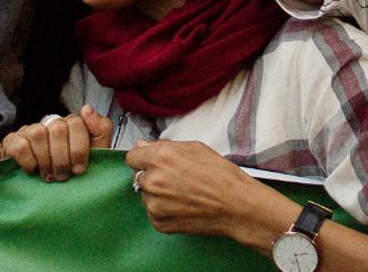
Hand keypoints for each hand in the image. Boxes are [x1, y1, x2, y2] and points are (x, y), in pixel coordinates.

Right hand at [1, 107, 111, 181]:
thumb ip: (101, 130)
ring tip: (49, 176)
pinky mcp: (12, 141)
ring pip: (38, 133)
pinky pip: (20, 145)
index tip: (79, 170)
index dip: (79, 148)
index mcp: (72, 123)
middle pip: (58, 128)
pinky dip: (28, 161)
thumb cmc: (74, 173)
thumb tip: (87, 109)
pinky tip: (33, 171)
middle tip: (63, 177)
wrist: (49, 196)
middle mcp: (50, 122)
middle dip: (62, 158)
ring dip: (46, 160)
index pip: (76, 122)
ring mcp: (30, 130)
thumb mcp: (96, 154)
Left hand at [126, 139, 298, 246]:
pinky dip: (164, 209)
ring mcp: (154, 204)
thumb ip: (164, 145)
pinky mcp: (159, 222)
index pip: (132, 157)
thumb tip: (141, 145)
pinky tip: (183, 206)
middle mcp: (153, 181)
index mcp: (161, 158)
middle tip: (175, 179)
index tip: (152, 162)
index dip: (143, 158)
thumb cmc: (221, 175)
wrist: (236, 206)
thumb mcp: (196, 148)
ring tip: (182, 194)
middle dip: (152, 176)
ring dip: (157, 194)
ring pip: (146, 195)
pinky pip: (153, 212)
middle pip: (138, 177)